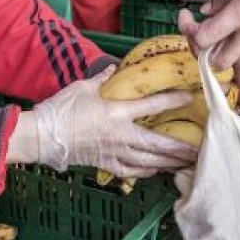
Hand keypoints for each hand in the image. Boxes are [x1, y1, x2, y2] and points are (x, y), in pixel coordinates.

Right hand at [33, 67, 198, 176]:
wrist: (42, 136)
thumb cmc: (61, 109)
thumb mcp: (83, 87)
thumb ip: (103, 78)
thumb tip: (115, 68)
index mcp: (116, 112)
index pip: (151, 105)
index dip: (171, 100)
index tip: (188, 97)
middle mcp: (119, 135)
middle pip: (156, 144)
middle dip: (178, 148)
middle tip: (197, 150)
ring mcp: (113, 152)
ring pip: (147, 162)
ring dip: (167, 163)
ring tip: (183, 163)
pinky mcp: (105, 163)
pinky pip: (131, 171)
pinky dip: (146, 171)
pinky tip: (155, 170)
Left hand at [178, 0, 239, 68]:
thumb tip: (206, 8)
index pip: (205, 38)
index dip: (188, 29)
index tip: (184, 13)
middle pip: (215, 62)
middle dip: (198, 49)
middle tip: (194, 25)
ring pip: (227, 58)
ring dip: (212, 47)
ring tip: (207, 22)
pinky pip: (238, 47)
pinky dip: (225, 39)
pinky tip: (225, 17)